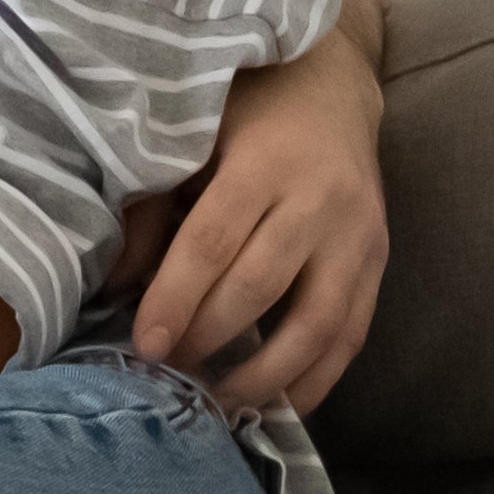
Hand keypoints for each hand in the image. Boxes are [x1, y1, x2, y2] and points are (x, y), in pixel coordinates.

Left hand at [131, 35, 389, 417]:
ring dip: (265, 376)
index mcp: (265, 161)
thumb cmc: (244, 112)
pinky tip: (277, 408)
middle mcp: (321, 200)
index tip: (144, 346)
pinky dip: (315, 379)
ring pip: (316, 323)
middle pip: (259, 286)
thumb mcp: (192, 140)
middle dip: (208, 339)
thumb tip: (114, 290)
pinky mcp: (380, 261)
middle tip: (168, 375)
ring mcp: (359, 234)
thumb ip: (154, 210)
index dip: (176, 299)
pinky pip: (351, 335)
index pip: (213, 243)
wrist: (330, 86)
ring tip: (218, 405)